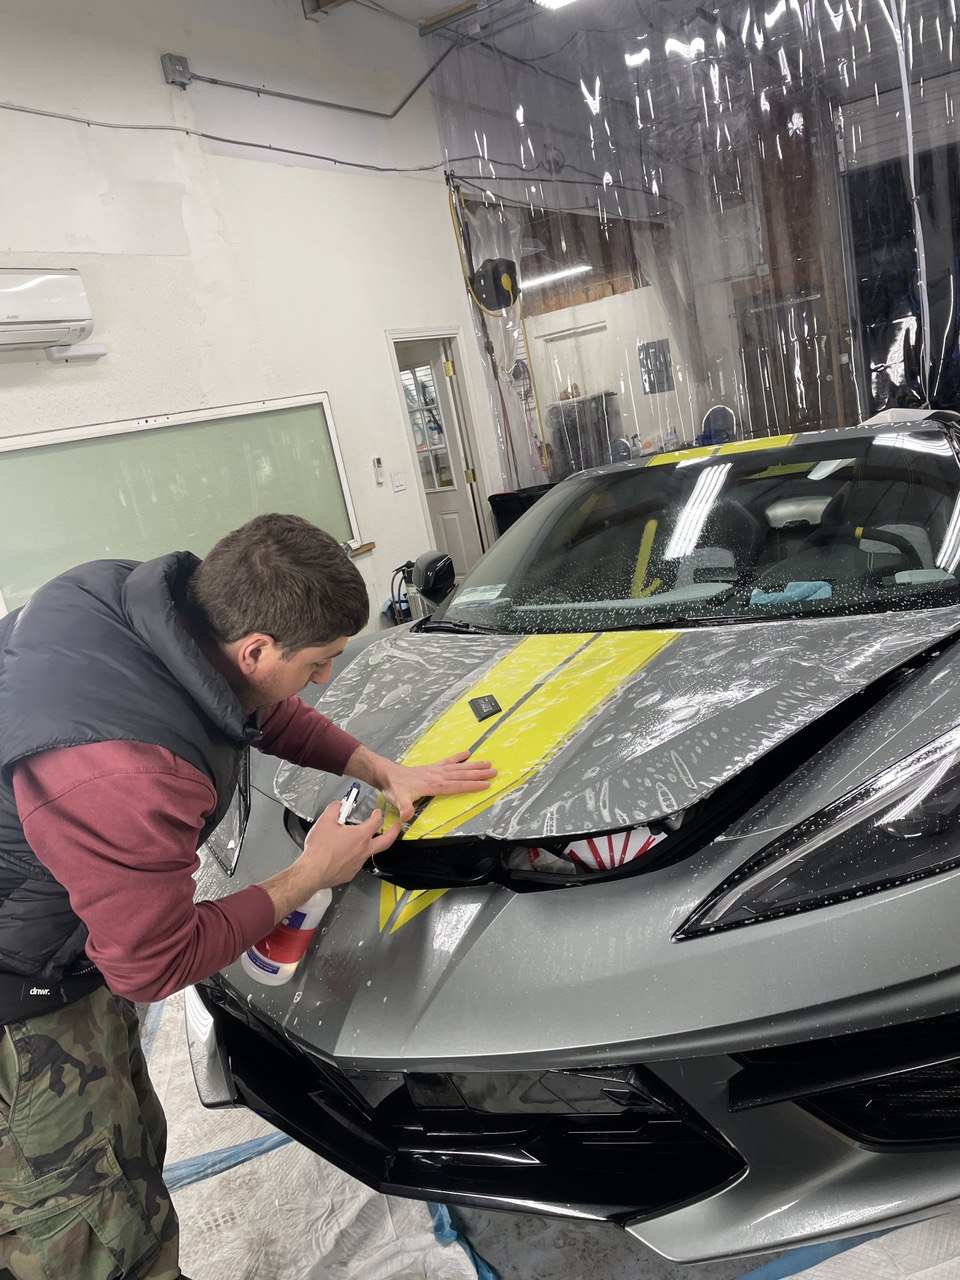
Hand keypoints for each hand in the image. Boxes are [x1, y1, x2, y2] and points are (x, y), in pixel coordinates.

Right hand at [300, 802, 399, 887]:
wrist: (312, 872)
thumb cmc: (319, 850)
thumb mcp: (325, 821)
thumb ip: (334, 808)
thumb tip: (338, 805)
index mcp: (360, 836)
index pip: (376, 822)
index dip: (377, 815)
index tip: (377, 812)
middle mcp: (363, 850)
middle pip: (387, 841)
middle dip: (394, 832)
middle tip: (396, 827)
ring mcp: (359, 863)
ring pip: (369, 852)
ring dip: (369, 844)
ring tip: (361, 840)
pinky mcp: (351, 873)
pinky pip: (357, 862)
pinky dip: (354, 856)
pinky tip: (346, 853)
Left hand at [380, 751, 496, 821]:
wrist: (388, 775)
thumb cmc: (395, 788)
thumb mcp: (398, 800)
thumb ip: (404, 807)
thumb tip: (406, 815)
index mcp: (434, 784)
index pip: (457, 785)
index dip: (471, 785)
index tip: (486, 784)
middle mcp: (438, 775)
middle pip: (462, 774)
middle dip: (478, 773)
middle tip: (494, 771)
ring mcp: (435, 770)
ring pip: (459, 767)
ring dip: (473, 765)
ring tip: (487, 763)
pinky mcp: (432, 767)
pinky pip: (448, 761)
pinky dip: (458, 757)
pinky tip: (466, 753)